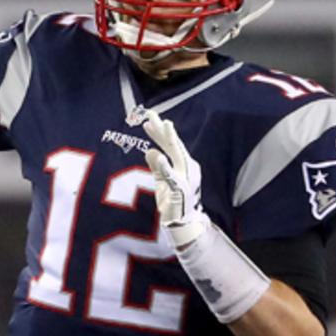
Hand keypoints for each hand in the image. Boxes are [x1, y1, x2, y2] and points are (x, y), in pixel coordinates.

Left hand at [143, 109, 208, 246]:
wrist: (181, 221)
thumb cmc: (172, 200)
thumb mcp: (162, 180)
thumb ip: (156, 166)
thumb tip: (149, 150)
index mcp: (183, 164)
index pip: (169, 145)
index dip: (158, 132)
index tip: (147, 120)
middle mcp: (188, 167)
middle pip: (174, 144)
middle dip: (162, 128)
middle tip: (151, 113)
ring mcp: (186, 177)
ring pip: (177, 154)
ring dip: (169, 139)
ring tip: (163, 124)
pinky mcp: (180, 189)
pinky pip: (171, 176)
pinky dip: (165, 166)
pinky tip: (158, 155)